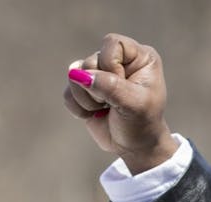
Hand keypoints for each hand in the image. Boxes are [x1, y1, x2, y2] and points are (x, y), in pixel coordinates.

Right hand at [63, 34, 176, 173]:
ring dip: (87, 99)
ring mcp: (99, 73)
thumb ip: (109, 86)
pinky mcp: (83, 89)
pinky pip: (67, 92)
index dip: (111, 66)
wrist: (135, 148)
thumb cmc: (142, 124)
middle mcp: (118, 60)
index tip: (124, 88)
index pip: (112, 44)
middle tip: (114, 104)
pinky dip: (78, 108)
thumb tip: (77, 73)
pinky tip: (95, 113)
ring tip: (105, 109)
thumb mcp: (133, 106)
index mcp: (139, 57)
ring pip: (74, 75)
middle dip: (98, 88)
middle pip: (90, 61)